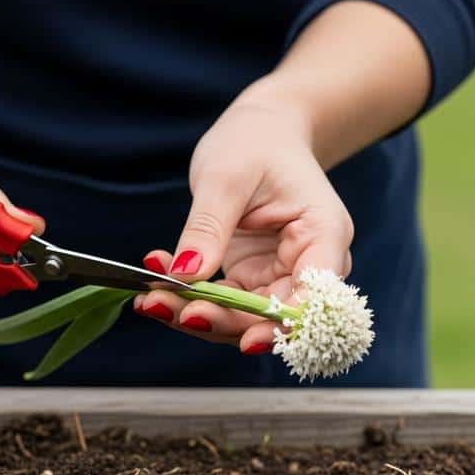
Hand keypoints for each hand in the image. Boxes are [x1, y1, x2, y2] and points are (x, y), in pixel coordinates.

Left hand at [134, 82, 353, 352]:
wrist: (261, 133)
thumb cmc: (255, 144)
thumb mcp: (226, 177)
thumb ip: (209, 227)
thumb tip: (186, 276)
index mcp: (324, 235)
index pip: (314, 297)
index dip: (284, 325)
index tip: (246, 341)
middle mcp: (308, 265)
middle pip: (273, 316)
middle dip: (221, 321)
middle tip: (165, 308)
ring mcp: (279, 276)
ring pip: (243, 318)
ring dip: (196, 315)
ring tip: (150, 301)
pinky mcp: (253, 280)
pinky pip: (223, 303)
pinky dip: (188, 300)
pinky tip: (154, 289)